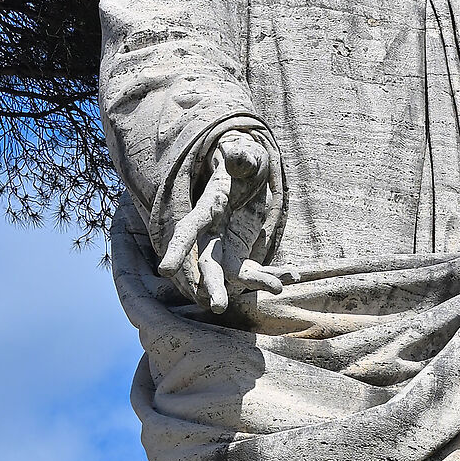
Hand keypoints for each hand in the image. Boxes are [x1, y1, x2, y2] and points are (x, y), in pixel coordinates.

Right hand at [158, 130, 281, 312]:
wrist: (247, 175)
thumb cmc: (242, 162)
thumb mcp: (243, 156)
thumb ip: (239, 157)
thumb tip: (234, 152)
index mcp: (207, 208)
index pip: (187, 230)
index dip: (177, 249)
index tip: (165, 270)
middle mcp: (213, 233)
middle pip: (208, 263)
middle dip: (213, 285)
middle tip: (217, 307)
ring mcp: (228, 246)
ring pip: (235, 273)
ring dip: (254, 283)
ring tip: (280, 286)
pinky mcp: (244, 253)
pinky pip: (256, 269)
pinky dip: (273, 273)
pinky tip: (294, 274)